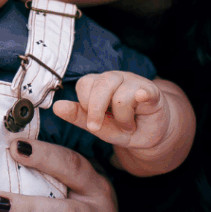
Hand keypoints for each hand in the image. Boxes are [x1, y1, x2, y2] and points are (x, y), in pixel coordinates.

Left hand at [54, 70, 169, 148]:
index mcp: (99, 84)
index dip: (85, 105)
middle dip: (96, 110)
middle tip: (100, 128)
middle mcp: (116, 78)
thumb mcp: (99, 126)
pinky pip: (144, 90)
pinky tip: (141, 99)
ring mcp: (135, 82)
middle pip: (101, 84)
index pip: (84, 84)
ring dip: (122, 117)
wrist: (154, 132)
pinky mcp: (152, 92)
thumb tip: (56, 107)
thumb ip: (79, 116)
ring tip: (127, 125)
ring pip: (121, 94)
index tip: (93, 122)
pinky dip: (141, 95)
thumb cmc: (123, 126)